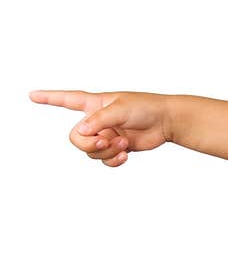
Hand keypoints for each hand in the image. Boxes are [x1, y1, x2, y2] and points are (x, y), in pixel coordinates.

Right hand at [29, 89, 172, 166]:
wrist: (166, 121)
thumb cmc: (146, 107)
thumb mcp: (121, 109)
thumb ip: (99, 119)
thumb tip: (82, 131)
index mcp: (95, 103)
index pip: (67, 99)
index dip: (49, 98)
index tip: (33, 95)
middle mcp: (97, 120)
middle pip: (76, 137)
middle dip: (87, 143)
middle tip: (104, 141)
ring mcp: (106, 134)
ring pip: (90, 151)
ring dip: (105, 151)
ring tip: (123, 144)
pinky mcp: (117, 148)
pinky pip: (104, 160)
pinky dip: (113, 160)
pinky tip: (125, 155)